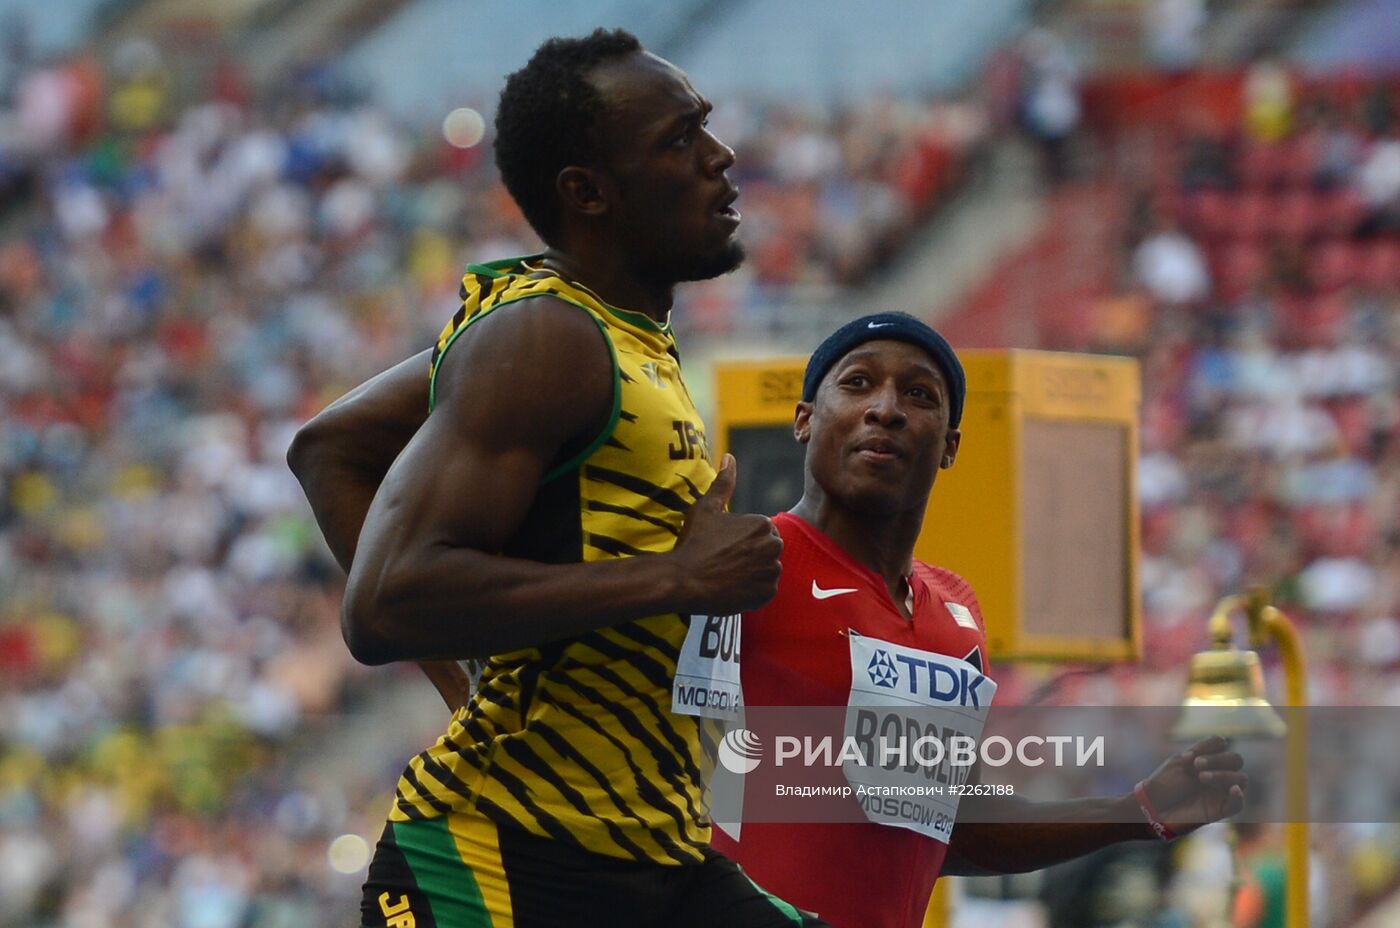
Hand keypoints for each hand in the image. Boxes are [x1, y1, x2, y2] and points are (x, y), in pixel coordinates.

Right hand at [671, 454, 781, 614]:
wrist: (683, 580)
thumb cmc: (694, 542)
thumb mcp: (705, 508)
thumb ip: (723, 483)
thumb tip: (729, 458)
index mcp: (762, 524)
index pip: (760, 532)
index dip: (740, 539)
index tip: (723, 546)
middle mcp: (773, 546)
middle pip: (767, 550)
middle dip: (751, 555)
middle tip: (725, 561)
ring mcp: (771, 571)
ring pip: (767, 570)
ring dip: (752, 573)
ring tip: (727, 575)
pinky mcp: (767, 593)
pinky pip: (765, 590)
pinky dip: (752, 590)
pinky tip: (732, 587)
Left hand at [1138, 735, 1247, 835]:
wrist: (1153, 807)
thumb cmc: (1164, 783)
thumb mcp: (1180, 762)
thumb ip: (1202, 752)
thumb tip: (1224, 742)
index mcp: (1207, 760)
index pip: (1222, 745)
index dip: (1211, 746)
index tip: (1190, 755)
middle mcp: (1217, 774)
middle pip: (1235, 759)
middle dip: (1219, 759)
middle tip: (1197, 765)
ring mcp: (1220, 791)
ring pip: (1240, 779)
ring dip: (1223, 775)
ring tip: (1201, 777)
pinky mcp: (1220, 810)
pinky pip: (1238, 805)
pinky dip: (1238, 797)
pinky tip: (1234, 790)